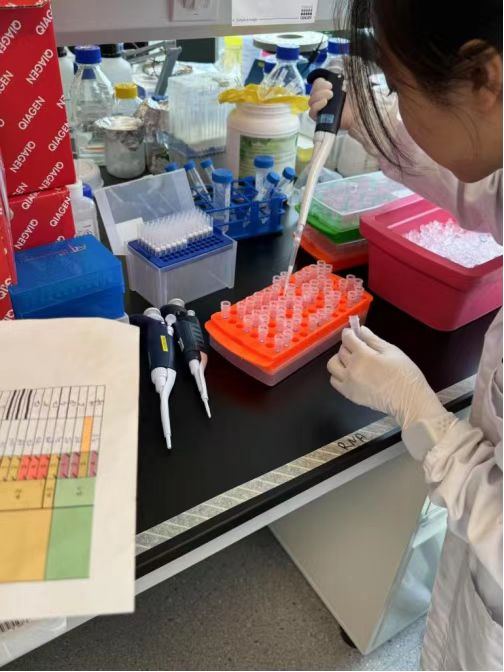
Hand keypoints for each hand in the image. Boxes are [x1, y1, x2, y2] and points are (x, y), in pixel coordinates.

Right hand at [309, 77, 353, 128]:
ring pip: (311, 101)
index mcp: (327, 91)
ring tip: (331, 96)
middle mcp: (322, 99)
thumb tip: (339, 73)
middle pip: (313, 91)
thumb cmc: (354, 103)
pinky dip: (317, 106)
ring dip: (319, 96)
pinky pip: (311, 112)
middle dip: (320, 88)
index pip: (317, 84)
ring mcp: (320, 109)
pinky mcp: (319, 118)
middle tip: (331, 91)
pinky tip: (325, 103)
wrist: (357, 116)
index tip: (330, 84)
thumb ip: (342, 81)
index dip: (321, 82)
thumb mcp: (349, 87)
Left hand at [327, 326, 444, 428]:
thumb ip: (373, 339)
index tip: (352, 333)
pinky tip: (350, 374)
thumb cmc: (405, 374)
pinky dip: (338, 375)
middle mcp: (351, 368)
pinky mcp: (349, 394)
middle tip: (358, 347)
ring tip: (351, 361)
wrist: (409, 401)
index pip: (347, 338)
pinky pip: (334, 381)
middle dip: (348, 346)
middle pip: (340, 351)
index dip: (349, 333)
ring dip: (339, 360)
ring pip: (332, 365)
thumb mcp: (392, 351)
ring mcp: (348, 382)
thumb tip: (360, 330)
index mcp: (363, 355)